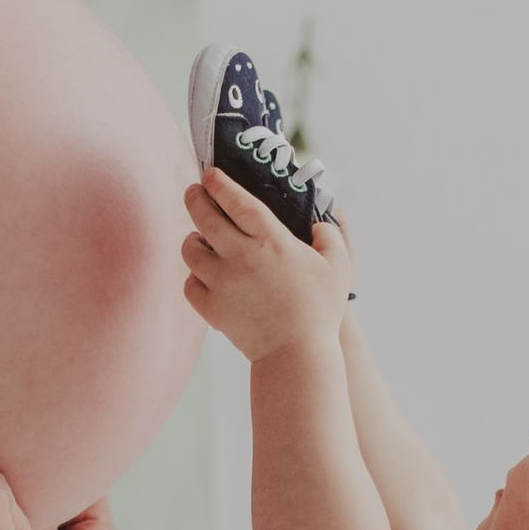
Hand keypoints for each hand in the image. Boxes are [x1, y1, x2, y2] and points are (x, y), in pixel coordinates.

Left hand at [182, 172, 351, 363]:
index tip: (210, 174)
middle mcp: (240, 257)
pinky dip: (194, 277)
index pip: (236, 200)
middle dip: (195, 198)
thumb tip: (321, 221)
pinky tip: (205, 274)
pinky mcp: (211, 308)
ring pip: (190, 249)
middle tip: (194, 192)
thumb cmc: (320, 310)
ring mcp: (221, 283)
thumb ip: (331, 235)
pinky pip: (189, 284)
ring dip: (193, 239)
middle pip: (202, 216)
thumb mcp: (339, 267)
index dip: (219, 182)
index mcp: (271, 241)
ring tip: (201, 238)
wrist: (296, 355)